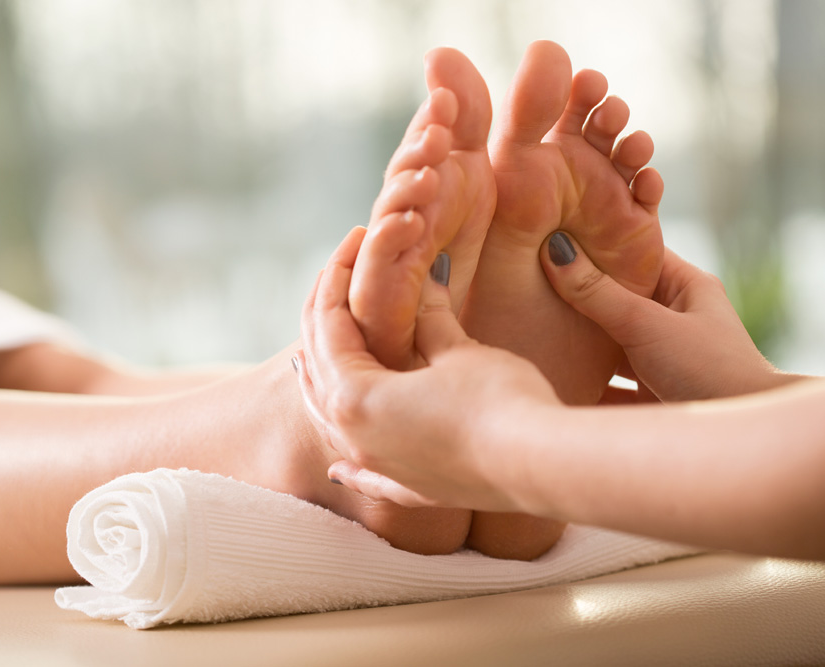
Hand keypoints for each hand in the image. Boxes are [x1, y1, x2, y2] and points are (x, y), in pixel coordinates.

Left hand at [297, 226, 560, 508]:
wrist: (539, 463)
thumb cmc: (498, 400)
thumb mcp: (458, 349)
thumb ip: (430, 320)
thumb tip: (426, 283)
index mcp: (354, 397)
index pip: (330, 328)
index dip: (338, 280)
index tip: (351, 245)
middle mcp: (354, 438)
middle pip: (320, 373)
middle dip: (325, 322)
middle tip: (335, 283)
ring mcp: (379, 469)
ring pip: (331, 424)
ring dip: (321, 387)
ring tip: (311, 361)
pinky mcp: (411, 489)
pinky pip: (365, 477)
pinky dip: (349, 470)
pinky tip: (338, 472)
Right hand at [541, 233, 791, 400]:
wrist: (734, 444)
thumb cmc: (709, 371)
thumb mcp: (648, 326)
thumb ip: (598, 294)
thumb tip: (555, 249)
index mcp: (685, 288)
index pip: (636, 253)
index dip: (599, 243)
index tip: (555, 233)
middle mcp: (673, 320)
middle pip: (615, 299)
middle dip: (577, 294)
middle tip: (531, 279)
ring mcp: (658, 359)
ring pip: (606, 343)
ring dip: (575, 341)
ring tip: (532, 326)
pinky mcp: (644, 395)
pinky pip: (603, 382)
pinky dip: (579, 380)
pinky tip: (547, 375)